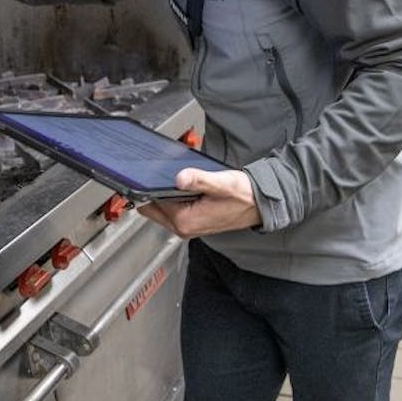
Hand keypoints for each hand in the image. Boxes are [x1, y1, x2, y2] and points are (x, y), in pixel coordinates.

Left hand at [137, 168, 260, 238]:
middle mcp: (183, 227)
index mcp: (185, 221)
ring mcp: (187, 226)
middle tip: (153, 173)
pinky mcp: (192, 222)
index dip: (147, 187)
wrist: (259, 204)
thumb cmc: (243, 195)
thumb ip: (199, 180)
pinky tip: (179, 185)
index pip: (151, 203)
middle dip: (150, 192)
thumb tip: (180, 178)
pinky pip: (172, 209)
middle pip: (151, 209)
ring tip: (168, 177)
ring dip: (161, 194)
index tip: (142, 174)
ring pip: (161, 209)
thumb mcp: (221, 183)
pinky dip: (171, 198)